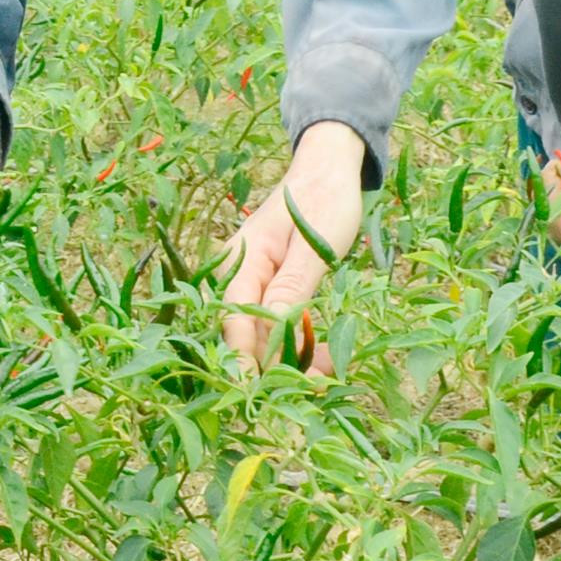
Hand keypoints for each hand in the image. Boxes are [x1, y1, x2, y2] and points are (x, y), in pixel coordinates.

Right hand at [222, 124, 369, 373]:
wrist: (328, 170)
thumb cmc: (324, 201)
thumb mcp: (315, 245)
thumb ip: (292, 287)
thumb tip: (274, 331)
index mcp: (242, 260)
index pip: (233, 316)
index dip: (240, 356)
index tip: (253, 391)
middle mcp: (238, 272)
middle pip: (243, 330)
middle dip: (272, 364)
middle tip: (312, 388)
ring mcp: (252, 279)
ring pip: (261, 331)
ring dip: (289, 357)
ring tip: (326, 373)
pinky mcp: (269, 286)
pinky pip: (275, 322)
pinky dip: (296, 342)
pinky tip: (321, 356)